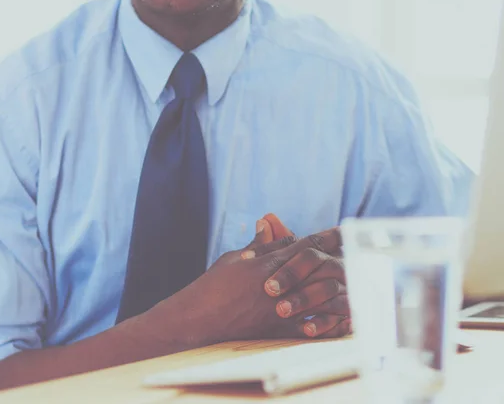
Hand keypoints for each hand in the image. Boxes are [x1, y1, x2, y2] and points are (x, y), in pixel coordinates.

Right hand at [153, 220, 348, 347]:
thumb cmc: (212, 287)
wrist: (199, 319)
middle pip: (317, 267)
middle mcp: (279, 283)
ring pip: (319, 295)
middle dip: (337, 258)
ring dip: (337, 288)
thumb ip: (256, 244)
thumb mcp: (234, 258)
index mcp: (268, 263)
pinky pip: (311, 324)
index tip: (341, 231)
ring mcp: (280, 308)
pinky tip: (341, 318)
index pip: (303, 245)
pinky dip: (328, 320)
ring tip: (355, 284)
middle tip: (354, 254)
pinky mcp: (278, 329)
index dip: (325, 237)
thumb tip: (265, 224)